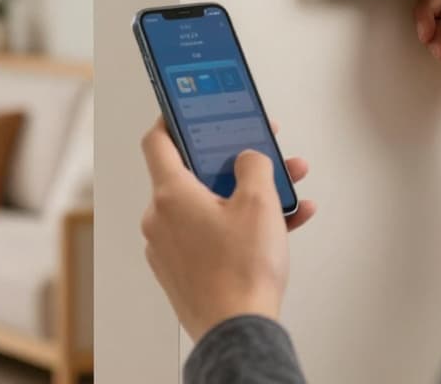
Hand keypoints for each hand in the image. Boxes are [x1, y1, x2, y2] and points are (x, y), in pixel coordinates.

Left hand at [140, 118, 315, 340]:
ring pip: (207, 206)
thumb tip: (248, 158)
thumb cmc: (241, 274)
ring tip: (283, 195)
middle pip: (193, 175)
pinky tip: (279, 226)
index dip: (171, 118)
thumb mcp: (259, 203)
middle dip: (232, 163)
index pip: (157, 140)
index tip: (184, 108)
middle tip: (257, 155)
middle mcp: (160, 219)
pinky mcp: (181, 270)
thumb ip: (253, 166)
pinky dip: (238, 226)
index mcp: (170, 194)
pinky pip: (209, 234)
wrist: (237, 332)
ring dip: (243, 196)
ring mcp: (168, 247)